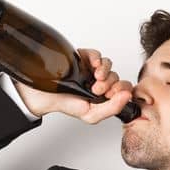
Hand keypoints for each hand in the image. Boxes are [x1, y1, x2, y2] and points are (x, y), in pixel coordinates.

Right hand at [12, 47, 133, 123]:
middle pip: (116, 76)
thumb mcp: (91, 115)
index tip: (110, 95)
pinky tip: (94, 66)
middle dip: (111, 84)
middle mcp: (100, 80)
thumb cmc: (65, 104)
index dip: (121, 90)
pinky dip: (98, 58)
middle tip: (97, 90)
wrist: (41, 96)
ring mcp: (90, 68)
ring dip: (106, 72)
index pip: (123, 88)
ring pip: (108, 64)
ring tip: (95, 80)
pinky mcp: (81, 58)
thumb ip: (111, 109)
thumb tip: (127, 96)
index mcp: (105, 94)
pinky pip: (95, 54)